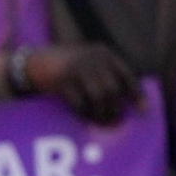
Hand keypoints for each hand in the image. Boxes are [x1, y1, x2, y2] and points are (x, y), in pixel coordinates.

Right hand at [23, 43, 137, 124]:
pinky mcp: (62, 81)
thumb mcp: (86, 63)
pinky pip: (79, 103)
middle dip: (114, 109)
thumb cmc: (62, 66)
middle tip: (113, 122)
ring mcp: (77, 68)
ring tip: (100, 121)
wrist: (31, 62)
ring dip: (101, 114)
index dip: (136, 94)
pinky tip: (83, 117)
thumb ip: (102, 74)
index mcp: (103, 53)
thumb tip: (121, 102)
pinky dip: (83, 114)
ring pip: (99, 97)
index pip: (127, 75)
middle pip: (113, 89)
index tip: (143, 110)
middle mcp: (92, 58)